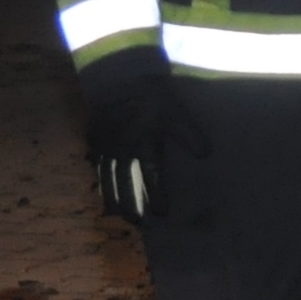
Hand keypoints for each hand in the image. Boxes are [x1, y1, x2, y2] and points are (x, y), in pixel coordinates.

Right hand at [81, 62, 198, 225]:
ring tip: (117, 215)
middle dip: (130, 205)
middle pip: (123, 184)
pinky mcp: (95, 141)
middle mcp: (120, 149)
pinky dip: (100, 181)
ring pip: (107, 178)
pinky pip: (96, 166)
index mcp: (141, 143)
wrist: (120, 76)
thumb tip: (205, 154)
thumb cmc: (152, 96)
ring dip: (112, 197)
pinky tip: (103, 193)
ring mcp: (105, 146)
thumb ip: (189, 134)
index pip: (150, 176)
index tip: (162, 214)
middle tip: (138, 224)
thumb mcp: (175, 112)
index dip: (156, 195)